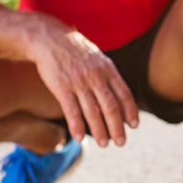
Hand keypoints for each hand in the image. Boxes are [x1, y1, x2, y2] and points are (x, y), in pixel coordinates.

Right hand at [29, 21, 138, 146]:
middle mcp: (96, 76)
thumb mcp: (97, 57)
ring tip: (105, 144)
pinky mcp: (62, 87)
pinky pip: (72, 111)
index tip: (134, 125)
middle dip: (117, 127)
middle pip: (111, 106)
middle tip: (121, 142)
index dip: (130, 111)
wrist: (48, 38)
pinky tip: (79, 138)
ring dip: (100, 130)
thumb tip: (120, 95)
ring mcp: (79, 82)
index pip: (124, 93)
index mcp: (107, 68)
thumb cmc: (74, 51)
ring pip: (93, 111)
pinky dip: (77, 126)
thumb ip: (108, 75)